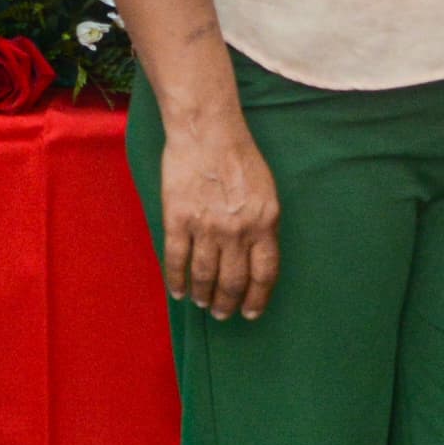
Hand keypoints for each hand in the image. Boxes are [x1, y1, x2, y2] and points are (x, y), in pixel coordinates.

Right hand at [160, 116, 280, 319]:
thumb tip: (255, 256)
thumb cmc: (239, 156)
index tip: (251, 312)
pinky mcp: (178, 220)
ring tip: (203, 303)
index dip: (257, 298)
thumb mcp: (266, 191)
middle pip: (233, 281)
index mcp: (265, 223)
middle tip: (223, 313)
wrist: (207, 131)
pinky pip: (177, 260)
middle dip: (228, 303)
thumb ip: (263, 224)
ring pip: (205, 276)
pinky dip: (177, 280)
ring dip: (204, 295)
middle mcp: (238, 230)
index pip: (264, 274)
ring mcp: (207, 227)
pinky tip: (179, 291)